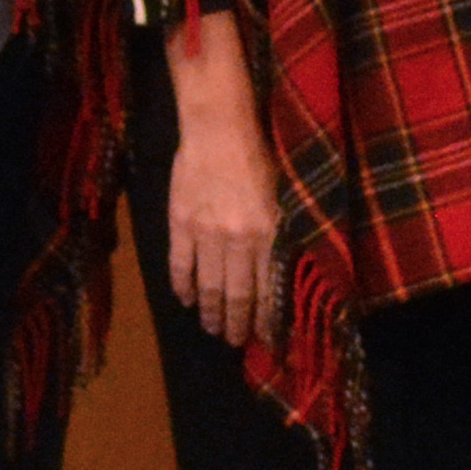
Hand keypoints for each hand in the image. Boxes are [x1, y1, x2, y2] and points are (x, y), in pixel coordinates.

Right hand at [159, 15, 273, 339]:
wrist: (221, 125)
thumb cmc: (264, 154)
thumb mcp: (289, 197)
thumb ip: (287, 236)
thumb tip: (290, 273)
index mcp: (271, 236)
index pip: (269, 292)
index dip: (269, 323)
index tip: (270, 343)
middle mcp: (239, 242)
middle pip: (237, 296)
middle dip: (239, 326)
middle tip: (238, 343)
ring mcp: (206, 235)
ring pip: (208, 287)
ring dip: (211, 314)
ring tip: (214, 330)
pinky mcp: (180, 223)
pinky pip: (180, 265)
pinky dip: (182, 288)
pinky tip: (186, 301)